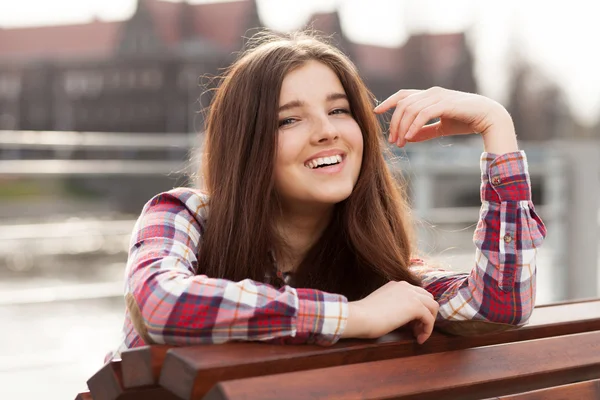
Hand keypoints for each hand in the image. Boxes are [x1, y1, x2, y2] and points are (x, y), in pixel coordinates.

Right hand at [342, 281, 438, 343]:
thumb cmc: (364, 315)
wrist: (360, 317)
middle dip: (426, 314)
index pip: (417, 294)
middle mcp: (406, 286)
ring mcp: (411, 294)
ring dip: (428, 322)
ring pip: (433, 307)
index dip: (417, 310)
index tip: (411, 324)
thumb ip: (394, 305)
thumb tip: (402, 316)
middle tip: (416, 329)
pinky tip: (418, 339)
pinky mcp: (415, 306)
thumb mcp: (382, 305)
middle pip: (428, 298)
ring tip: (418, 335)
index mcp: (397, 285)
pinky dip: (427, 330)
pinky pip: (429, 319)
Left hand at [374, 87, 514, 147]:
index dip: (389, 102)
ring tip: (400, 143)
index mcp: (430, 95)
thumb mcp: (441, 127)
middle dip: (394, 123)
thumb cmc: (466, 120)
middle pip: (403, 104)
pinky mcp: (446, 104)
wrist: (489, 117)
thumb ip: (424, 131)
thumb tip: (407, 138)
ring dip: (402, 127)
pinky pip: (423, 114)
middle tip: (392, 140)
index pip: (403, 95)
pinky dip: (413, 126)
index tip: (377, 112)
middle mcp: (432, 93)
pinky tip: (409, 137)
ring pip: (411, 109)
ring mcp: (439, 97)